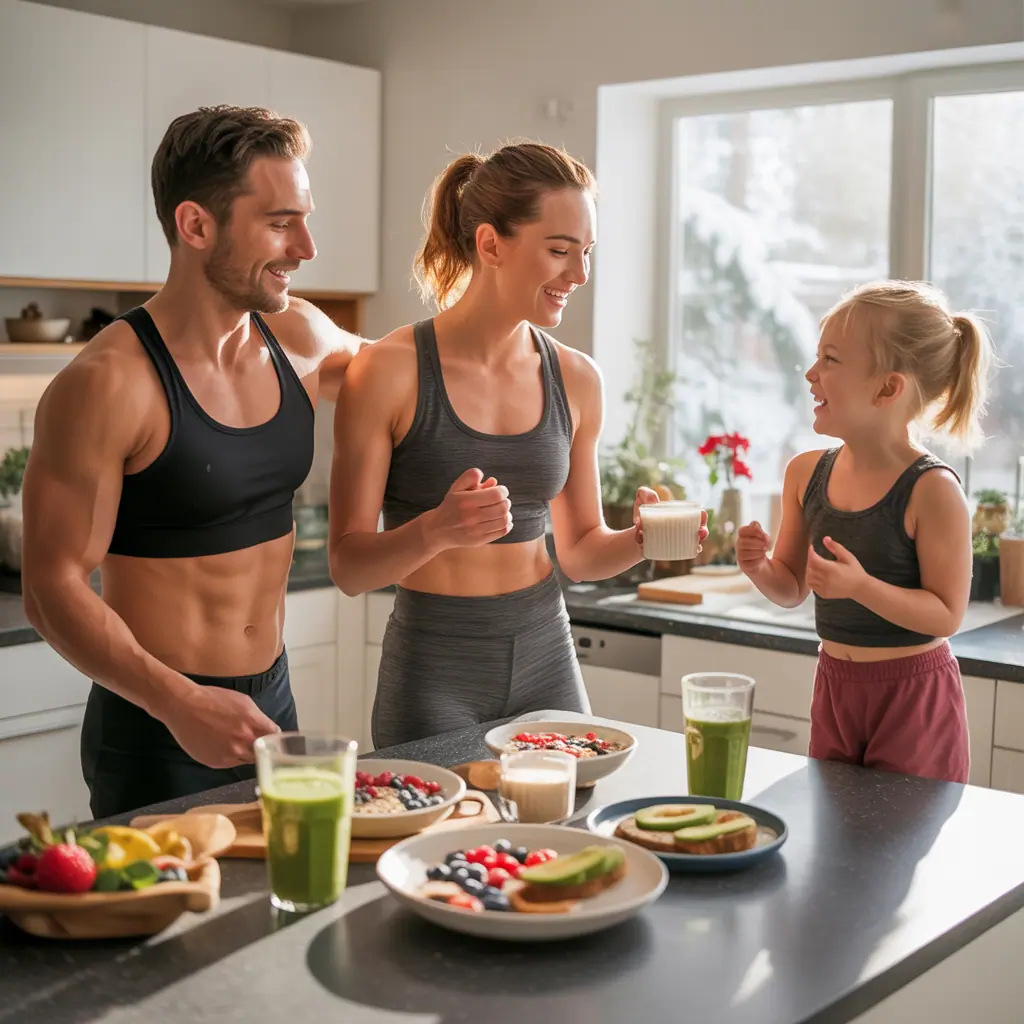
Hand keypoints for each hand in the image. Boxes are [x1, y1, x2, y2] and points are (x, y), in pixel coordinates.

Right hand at [162, 685, 279, 768]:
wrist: (184, 706)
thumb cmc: (212, 700)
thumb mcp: (243, 702)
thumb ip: (258, 718)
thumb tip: (268, 730)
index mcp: (253, 722)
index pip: (275, 736)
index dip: (274, 738)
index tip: (273, 739)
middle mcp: (243, 740)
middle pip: (262, 751)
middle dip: (260, 747)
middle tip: (253, 741)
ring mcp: (230, 753)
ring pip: (247, 759)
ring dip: (245, 753)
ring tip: (233, 740)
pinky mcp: (216, 762)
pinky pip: (231, 763)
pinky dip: (230, 756)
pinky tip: (220, 744)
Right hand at [424, 468, 511, 550]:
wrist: (438, 530)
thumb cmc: (451, 506)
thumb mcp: (456, 487)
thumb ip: (471, 477)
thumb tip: (493, 481)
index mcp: (465, 501)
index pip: (496, 495)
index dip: (503, 491)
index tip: (501, 490)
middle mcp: (470, 517)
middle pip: (502, 508)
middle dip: (505, 501)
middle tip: (501, 500)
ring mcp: (475, 531)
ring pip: (504, 520)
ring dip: (507, 513)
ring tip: (501, 510)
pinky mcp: (479, 540)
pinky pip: (501, 531)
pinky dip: (506, 524)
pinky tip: (501, 520)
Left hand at [632, 489, 708, 549]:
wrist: (634, 530)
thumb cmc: (643, 511)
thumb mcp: (642, 498)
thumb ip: (645, 493)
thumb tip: (654, 500)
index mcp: (680, 513)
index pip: (697, 514)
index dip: (702, 515)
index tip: (702, 515)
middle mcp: (683, 527)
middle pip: (699, 530)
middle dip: (703, 531)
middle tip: (700, 532)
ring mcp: (678, 540)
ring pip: (692, 544)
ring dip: (696, 544)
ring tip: (696, 544)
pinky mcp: (670, 550)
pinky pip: (679, 554)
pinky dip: (682, 553)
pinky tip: (684, 552)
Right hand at [736, 521, 771, 575]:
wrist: (763, 566)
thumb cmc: (761, 549)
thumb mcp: (762, 537)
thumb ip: (758, 529)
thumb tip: (754, 524)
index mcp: (742, 537)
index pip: (742, 531)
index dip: (752, 530)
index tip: (763, 533)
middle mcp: (739, 546)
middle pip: (743, 542)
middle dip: (758, 542)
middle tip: (767, 544)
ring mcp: (740, 557)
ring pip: (746, 552)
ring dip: (759, 550)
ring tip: (765, 551)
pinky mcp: (744, 566)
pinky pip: (750, 561)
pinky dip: (759, 558)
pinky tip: (763, 558)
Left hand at [805, 536, 868, 599]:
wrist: (860, 588)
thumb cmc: (855, 571)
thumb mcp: (847, 556)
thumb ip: (836, 547)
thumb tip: (825, 539)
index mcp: (831, 569)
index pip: (813, 559)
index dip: (810, 552)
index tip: (811, 547)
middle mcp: (825, 579)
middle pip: (809, 567)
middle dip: (809, 560)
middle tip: (813, 555)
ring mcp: (823, 587)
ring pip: (808, 577)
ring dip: (809, 570)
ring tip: (814, 565)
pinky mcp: (823, 594)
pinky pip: (812, 585)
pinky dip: (811, 579)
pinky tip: (816, 575)